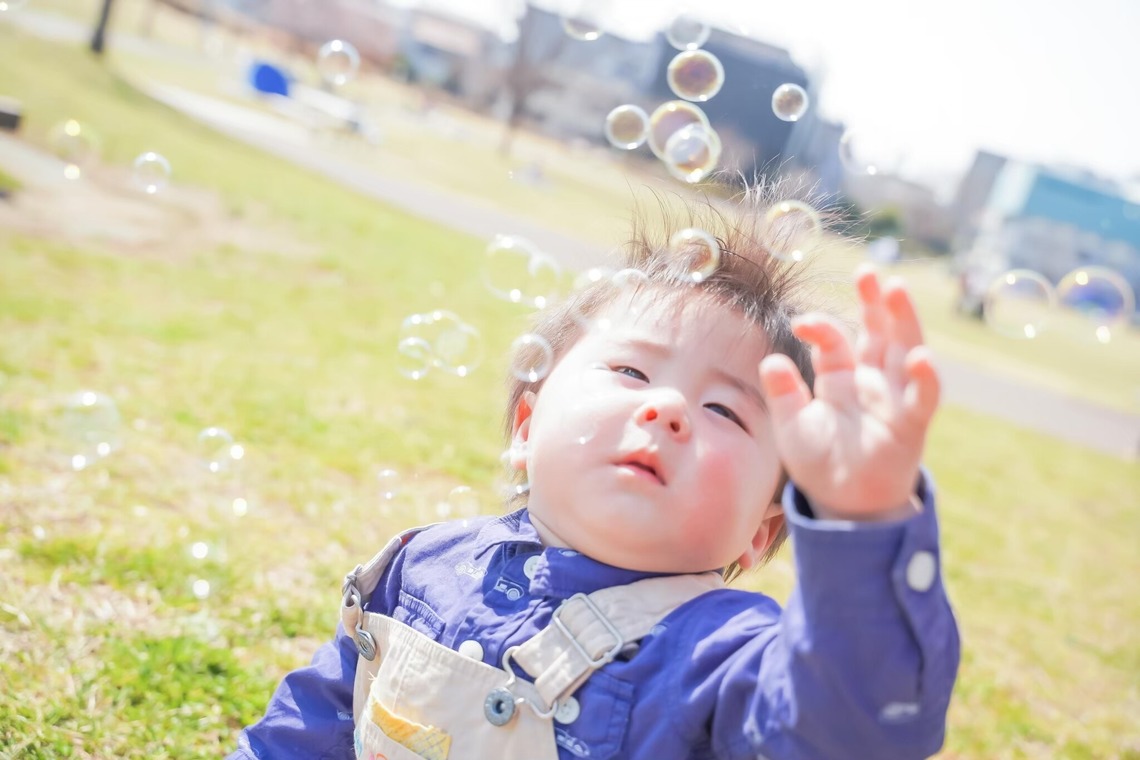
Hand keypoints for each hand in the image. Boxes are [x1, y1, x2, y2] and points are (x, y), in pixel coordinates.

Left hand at [757, 265, 939, 519]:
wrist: (844, 504)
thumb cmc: (820, 462)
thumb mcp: (792, 427)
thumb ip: (784, 394)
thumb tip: (769, 362)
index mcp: (841, 376)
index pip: (834, 341)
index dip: (820, 326)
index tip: (800, 322)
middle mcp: (871, 380)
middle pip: (877, 332)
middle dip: (874, 302)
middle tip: (868, 271)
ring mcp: (894, 398)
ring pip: (904, 351)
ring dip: (903, 320)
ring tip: (896, 289)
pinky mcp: (911, 423)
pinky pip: (922, 397)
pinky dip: (926, 378)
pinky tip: (922, 358)